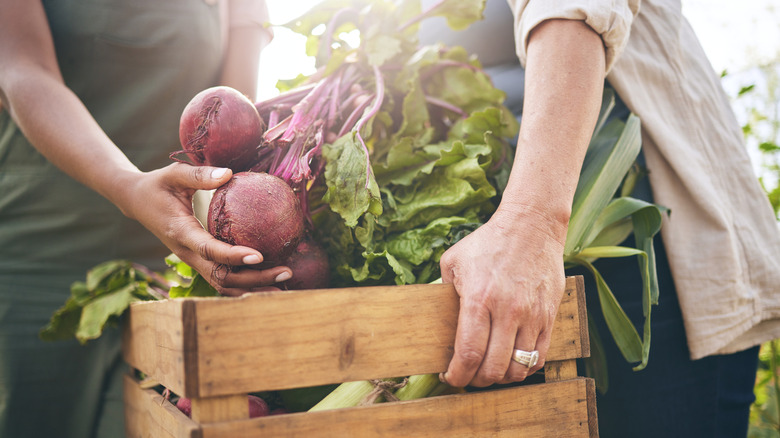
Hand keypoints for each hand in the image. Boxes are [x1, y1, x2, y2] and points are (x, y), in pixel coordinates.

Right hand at [117, 163, 291, 295]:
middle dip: (254, 279)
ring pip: (222, 284)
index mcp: (180, 232)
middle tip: (286, 272)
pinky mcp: (199, 260)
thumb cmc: (157, 185)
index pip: (209, 250)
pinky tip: (268, 281)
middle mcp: (187, 253)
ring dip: (253, 287)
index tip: (259, 256)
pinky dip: (244, 284)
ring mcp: (192, 260)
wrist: (135, 201)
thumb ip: (199, 175)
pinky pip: (222, 279)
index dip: (233, 256)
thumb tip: (228, 174)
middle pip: (222, 277)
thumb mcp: (173, 174)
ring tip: (284, 283)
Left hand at [438, 207, 565, 386]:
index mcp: (479, 298)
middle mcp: (508, 311)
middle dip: (475, 381)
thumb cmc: (489, 242)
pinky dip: (523, 369)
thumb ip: (442, 292)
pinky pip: (539, 358)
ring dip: (500, 378)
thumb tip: (433, 319)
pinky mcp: (549, 317)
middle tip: (467, 376)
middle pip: (493, 369)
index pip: (469, 354)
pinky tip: (510, 362)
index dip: (456, 375)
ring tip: (488, 370)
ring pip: (518, 369)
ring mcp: (532, 316)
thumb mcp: (453, 260)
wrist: (532, 225)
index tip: (448, 377)